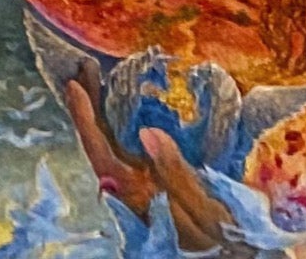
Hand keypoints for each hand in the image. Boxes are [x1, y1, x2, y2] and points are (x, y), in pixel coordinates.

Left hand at [63, 66, 236, 251]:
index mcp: (141, 199)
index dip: (86, 120)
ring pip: (112, 147)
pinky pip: (127, 151)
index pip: (103, 156)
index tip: (75, 85)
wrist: (231, 257)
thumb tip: (147, 132)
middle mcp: (134, 193)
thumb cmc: (223, 239)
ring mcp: (143, 189)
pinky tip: (125, 107)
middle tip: (84, 67)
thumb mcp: (207, 210)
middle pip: (101, 147)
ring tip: (99, 76)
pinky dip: (120, 125)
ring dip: (103, 112)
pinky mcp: (154, 186)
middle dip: (91, 106)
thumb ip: (177, 174)